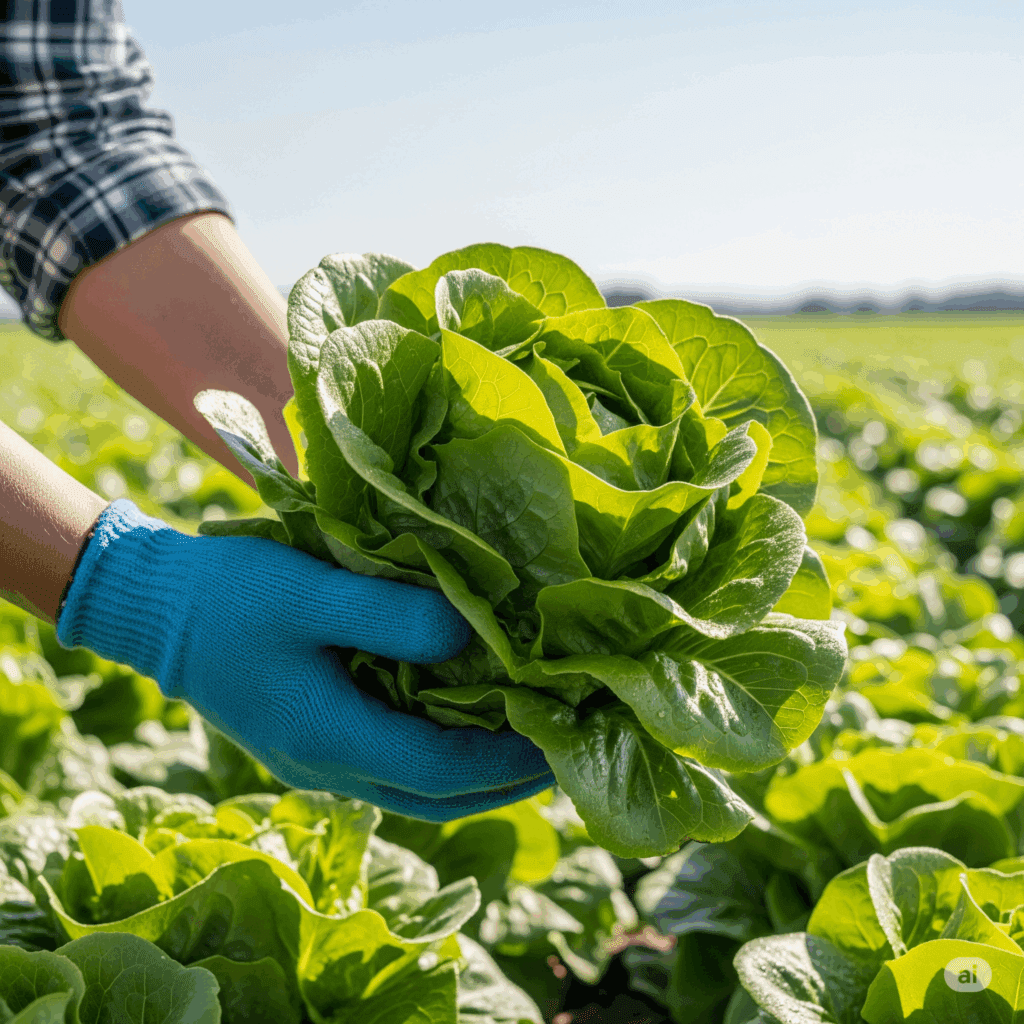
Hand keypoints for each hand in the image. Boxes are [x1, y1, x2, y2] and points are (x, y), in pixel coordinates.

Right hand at [56, 498, 553, 819]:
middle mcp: (326, 765)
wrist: (156, 608)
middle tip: (559, 759)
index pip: (440, 769)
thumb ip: (396, 618)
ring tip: (524, 751)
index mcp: (331, 736)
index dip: (505, 761)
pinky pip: (389, 766)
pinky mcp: (307, 740)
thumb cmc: (235, 596)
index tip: (558, 739)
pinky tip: (458, 728)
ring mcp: (313, 759)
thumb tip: (471, 635)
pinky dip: (435, 758)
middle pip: (433, 796)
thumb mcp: (317, 594)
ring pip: (412, 789)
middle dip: (502, 784)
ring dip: (471, 777)